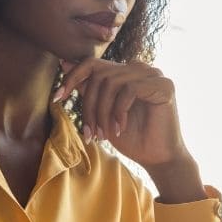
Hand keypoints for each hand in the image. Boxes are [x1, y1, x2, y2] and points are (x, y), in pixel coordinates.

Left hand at [55, 59, 196, 177]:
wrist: (158, 158)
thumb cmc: (131, 137)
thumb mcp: (102, 112)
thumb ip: (89, 88)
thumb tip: (65, 64)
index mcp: (126, 72)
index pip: (93, 63)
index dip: (72, 77)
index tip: (57, 98)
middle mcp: (140, 68)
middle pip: (100, 75)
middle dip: (89, 106)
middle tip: (89, 133)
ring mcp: (153, 74)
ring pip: (112, 82)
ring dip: (102, 112)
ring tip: (104, 134)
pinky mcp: (164, 85)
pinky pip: (129, 90)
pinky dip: (119, 111)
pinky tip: (121, 128)